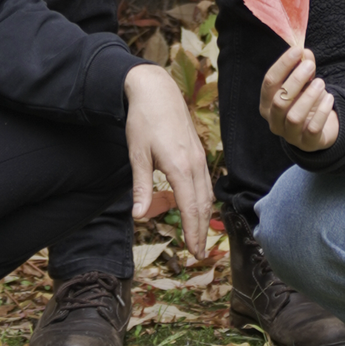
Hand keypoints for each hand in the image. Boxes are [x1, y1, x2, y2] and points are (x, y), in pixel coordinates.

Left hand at [124, 64, 211, 252]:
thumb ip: (140, 187)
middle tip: (198, 253)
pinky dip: (204, 200)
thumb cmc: (144, 121)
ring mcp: (199, 157)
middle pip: (203, 205)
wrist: (157, 91)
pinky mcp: (198, 152)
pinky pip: (205, 182)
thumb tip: (138, 216)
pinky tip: (198, 208)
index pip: (190, 208)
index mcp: (179, 166)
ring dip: (204, 217)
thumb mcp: (137, 155)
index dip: (192, 232)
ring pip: (207, 194)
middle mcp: (194, 164)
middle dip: (201, 230)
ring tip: (199, 236)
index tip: (193, 251)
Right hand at [259, 44, 339, 152]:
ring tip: (321, 83)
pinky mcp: (306, 143)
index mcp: (267, 103)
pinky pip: (313, 128)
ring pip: (294, 116)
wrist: (318, 130)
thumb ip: (303, 68)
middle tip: (310, 65)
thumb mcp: (303, 84)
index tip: (297, 50)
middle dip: (295, 80)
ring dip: (309, 96)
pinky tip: (329, 98)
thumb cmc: (304, 102)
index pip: (269, 82)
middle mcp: (274, 120)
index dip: (283, 65)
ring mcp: (289, 135)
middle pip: (280, 100)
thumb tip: (305, 53)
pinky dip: (322, 111)